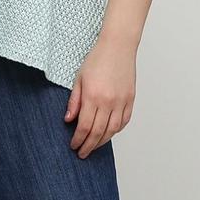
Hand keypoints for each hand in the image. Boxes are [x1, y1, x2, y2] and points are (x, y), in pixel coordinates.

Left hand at [65, 34, 136, 157]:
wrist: (117, 46)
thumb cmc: (97, 59)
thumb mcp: (79, 78)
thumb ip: (74, 101)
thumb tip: (68, 120)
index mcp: (92, 96)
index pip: (84, 126)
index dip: (78, 139)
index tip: (74, 145)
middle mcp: (108, 102)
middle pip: (98, 132)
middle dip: (89, 146)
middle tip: (82, 153)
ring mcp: (121, 101)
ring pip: (112, 130)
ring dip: (102, 142)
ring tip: (93, 146)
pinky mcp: (130, 100)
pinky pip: (124, 122)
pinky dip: (115, 131)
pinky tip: (108, 133)